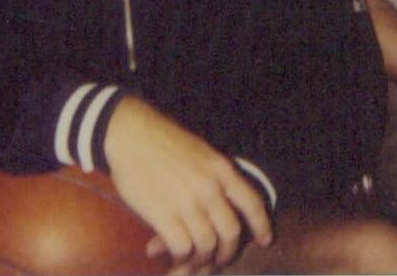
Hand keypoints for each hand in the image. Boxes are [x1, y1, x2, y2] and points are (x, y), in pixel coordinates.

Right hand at [104, 96, 271, 275]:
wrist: (132, 134)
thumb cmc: (165, 142)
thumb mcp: (201, 153)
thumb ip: (213, 180)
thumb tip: (219, 211)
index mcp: (222, 169)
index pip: (252, 204)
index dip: (261, 226)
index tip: (265, 241)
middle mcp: (210, 188)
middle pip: (231, 233)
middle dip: (227, 253)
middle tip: (218, 260)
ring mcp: (188, 202)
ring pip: (207, 245)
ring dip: (202, 260)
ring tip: (193, 262)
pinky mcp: (164, 215)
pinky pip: (182, 248)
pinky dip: (181, 257)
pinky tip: (175, 256)